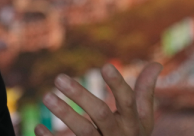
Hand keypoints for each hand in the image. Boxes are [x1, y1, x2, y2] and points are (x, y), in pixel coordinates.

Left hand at [35, 62, 162, 135]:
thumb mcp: (142, 119)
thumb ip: (145, 93)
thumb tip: (156, 64)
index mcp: (133, 123)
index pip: (127, 101)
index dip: (118, 84)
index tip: (105, 66)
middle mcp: (119, 135)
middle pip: (101, 114)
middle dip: (81, 95)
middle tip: (59, 78)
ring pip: (84, 131)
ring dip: (65, 114)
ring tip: (47, 97)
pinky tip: (37, 127)